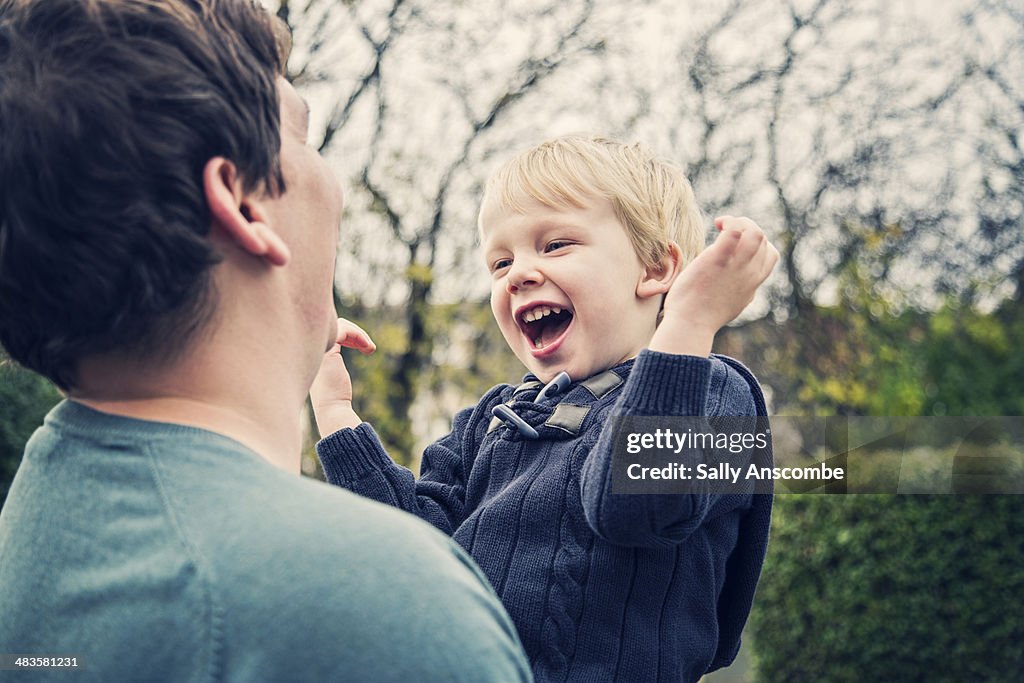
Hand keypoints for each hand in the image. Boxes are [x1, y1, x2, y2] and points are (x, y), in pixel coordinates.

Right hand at [310, 318, 375, 435]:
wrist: (332, 412)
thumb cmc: (335, 400)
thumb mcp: (333, 375)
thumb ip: (332, 363)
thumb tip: (348, 351)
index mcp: (308, 353)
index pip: (326, 332)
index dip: (346, 335)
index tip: (363, 347)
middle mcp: (310, 349)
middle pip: (331, 326)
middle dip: (353, 332)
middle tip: (368, 348)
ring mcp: (316, 349)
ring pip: (338, 326)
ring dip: (358, 334)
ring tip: (370, 348)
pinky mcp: (327, 352)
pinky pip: (343, 331)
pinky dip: (358, 335)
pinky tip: (369, 349)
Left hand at [650, 216, 777, 356]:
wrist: (690, 325)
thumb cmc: (701, 316)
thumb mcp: (730, 303)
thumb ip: (737, 289)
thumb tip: (735, 283)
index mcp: (752, 284)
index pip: (770, 255)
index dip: (757, 243)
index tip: (736, 243)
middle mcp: (749, 274)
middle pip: (763, 240)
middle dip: (746, 227)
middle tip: (724, 229)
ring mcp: (736, 267)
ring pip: (756, 232)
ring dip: (740, 221)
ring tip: (722, 224)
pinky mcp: (718, 260)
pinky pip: (734, 231)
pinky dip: (730, 222)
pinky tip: (717, 223)